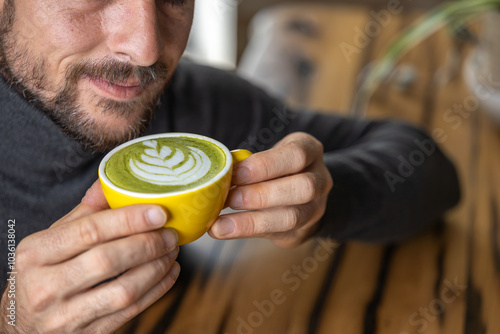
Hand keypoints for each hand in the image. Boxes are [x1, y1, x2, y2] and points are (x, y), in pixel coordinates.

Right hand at [0, 182, 179, 332]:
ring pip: (124, 290)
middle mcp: (46, 286)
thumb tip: (110, 182)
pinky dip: (157, 290)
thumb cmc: (41, 275)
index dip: (129, 220)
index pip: (89, 231)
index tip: (158, 212)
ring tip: (172, 250)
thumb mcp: (50, 242)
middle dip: (147, 244)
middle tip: (170, 233)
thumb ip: (83, 214)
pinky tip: (169, 272)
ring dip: (156, 268)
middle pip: (108, 260)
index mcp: (36, 253)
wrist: (21, 326)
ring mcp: (65, 316)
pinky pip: (131, 311)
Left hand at [209, 132, 332, 247]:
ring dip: (252, 221)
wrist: (300, 194)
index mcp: (310, 151)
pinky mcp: (303, 232)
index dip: (265, 165)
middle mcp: (320, 180)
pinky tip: (225, 230)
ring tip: (221, 223)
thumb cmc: (276, 168)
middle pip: (302, 188)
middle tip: (230, 198)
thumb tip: (215, 173)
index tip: (236, 173)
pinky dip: (248, 233)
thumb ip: (249, 164)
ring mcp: (316, 208)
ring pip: (292, 217)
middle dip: (262, 194)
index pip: (296, 156)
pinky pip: (279, 235)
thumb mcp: (269, 155)